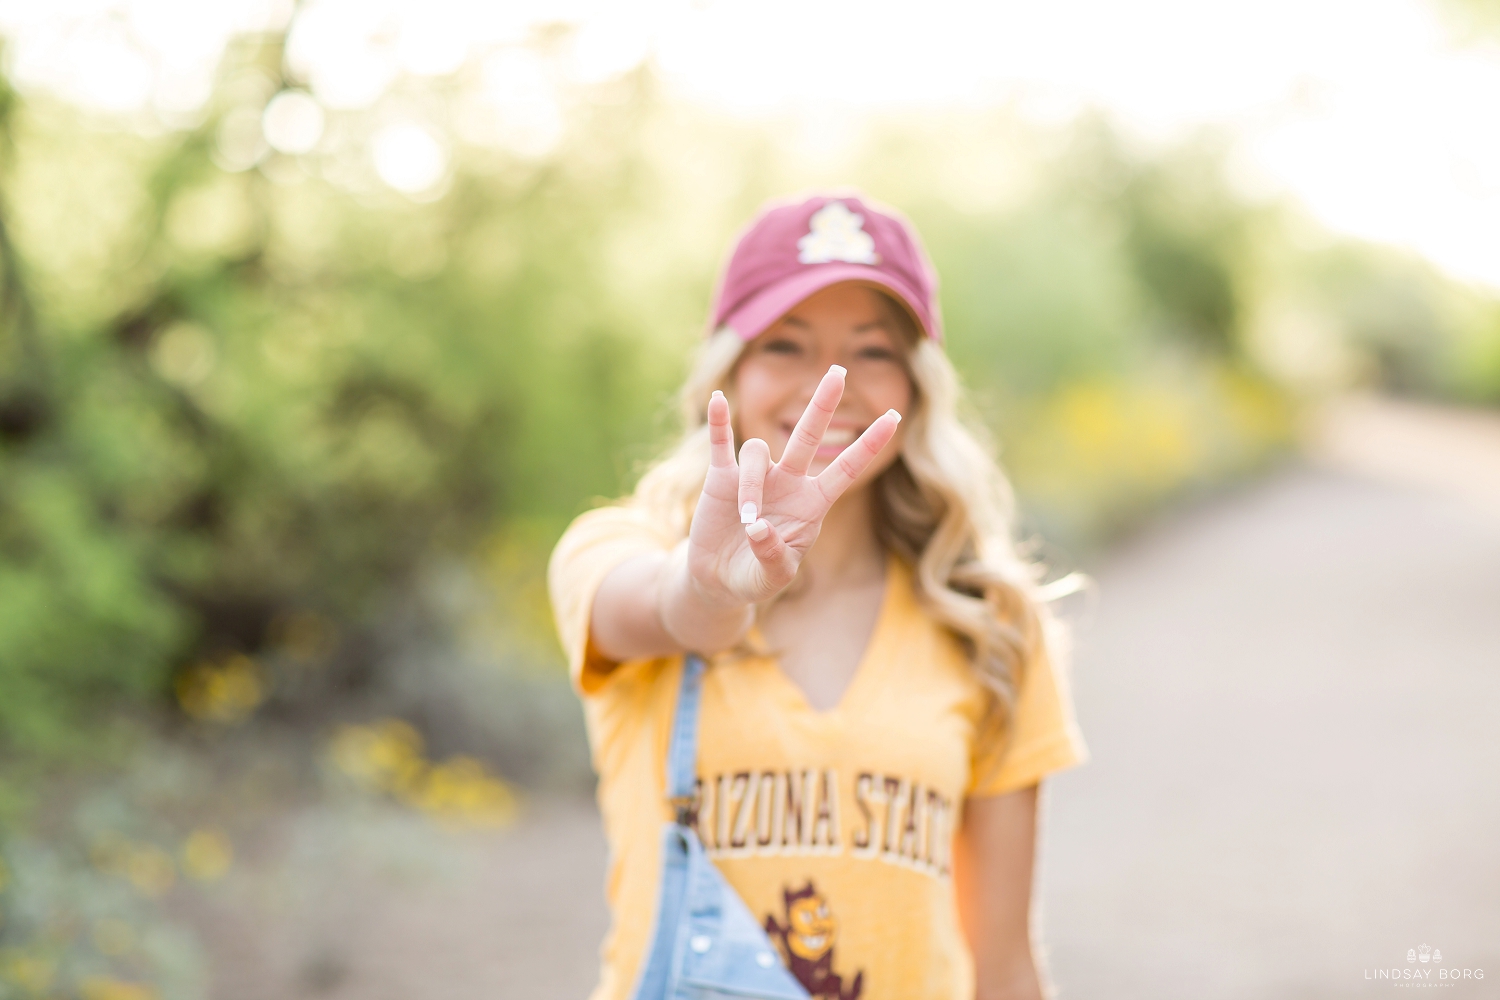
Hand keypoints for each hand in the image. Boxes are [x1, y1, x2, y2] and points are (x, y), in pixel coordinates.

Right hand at [685, 365, 901, 606]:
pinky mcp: (721, 478)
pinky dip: (719, 422)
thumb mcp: (773, 577)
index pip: (846, 469)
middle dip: (823, 406)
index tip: (895, 416)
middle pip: (808, 435)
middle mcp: (788, 482)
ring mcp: (756, 476)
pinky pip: (721, 442)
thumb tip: (758, 527)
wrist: (719, 580)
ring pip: (757, 454)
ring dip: (751, 486)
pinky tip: (718, 398)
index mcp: (812, 504)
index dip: (868, 445)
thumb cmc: (756, 577)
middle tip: (839, 371)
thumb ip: (773, 556)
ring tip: (746, 520)